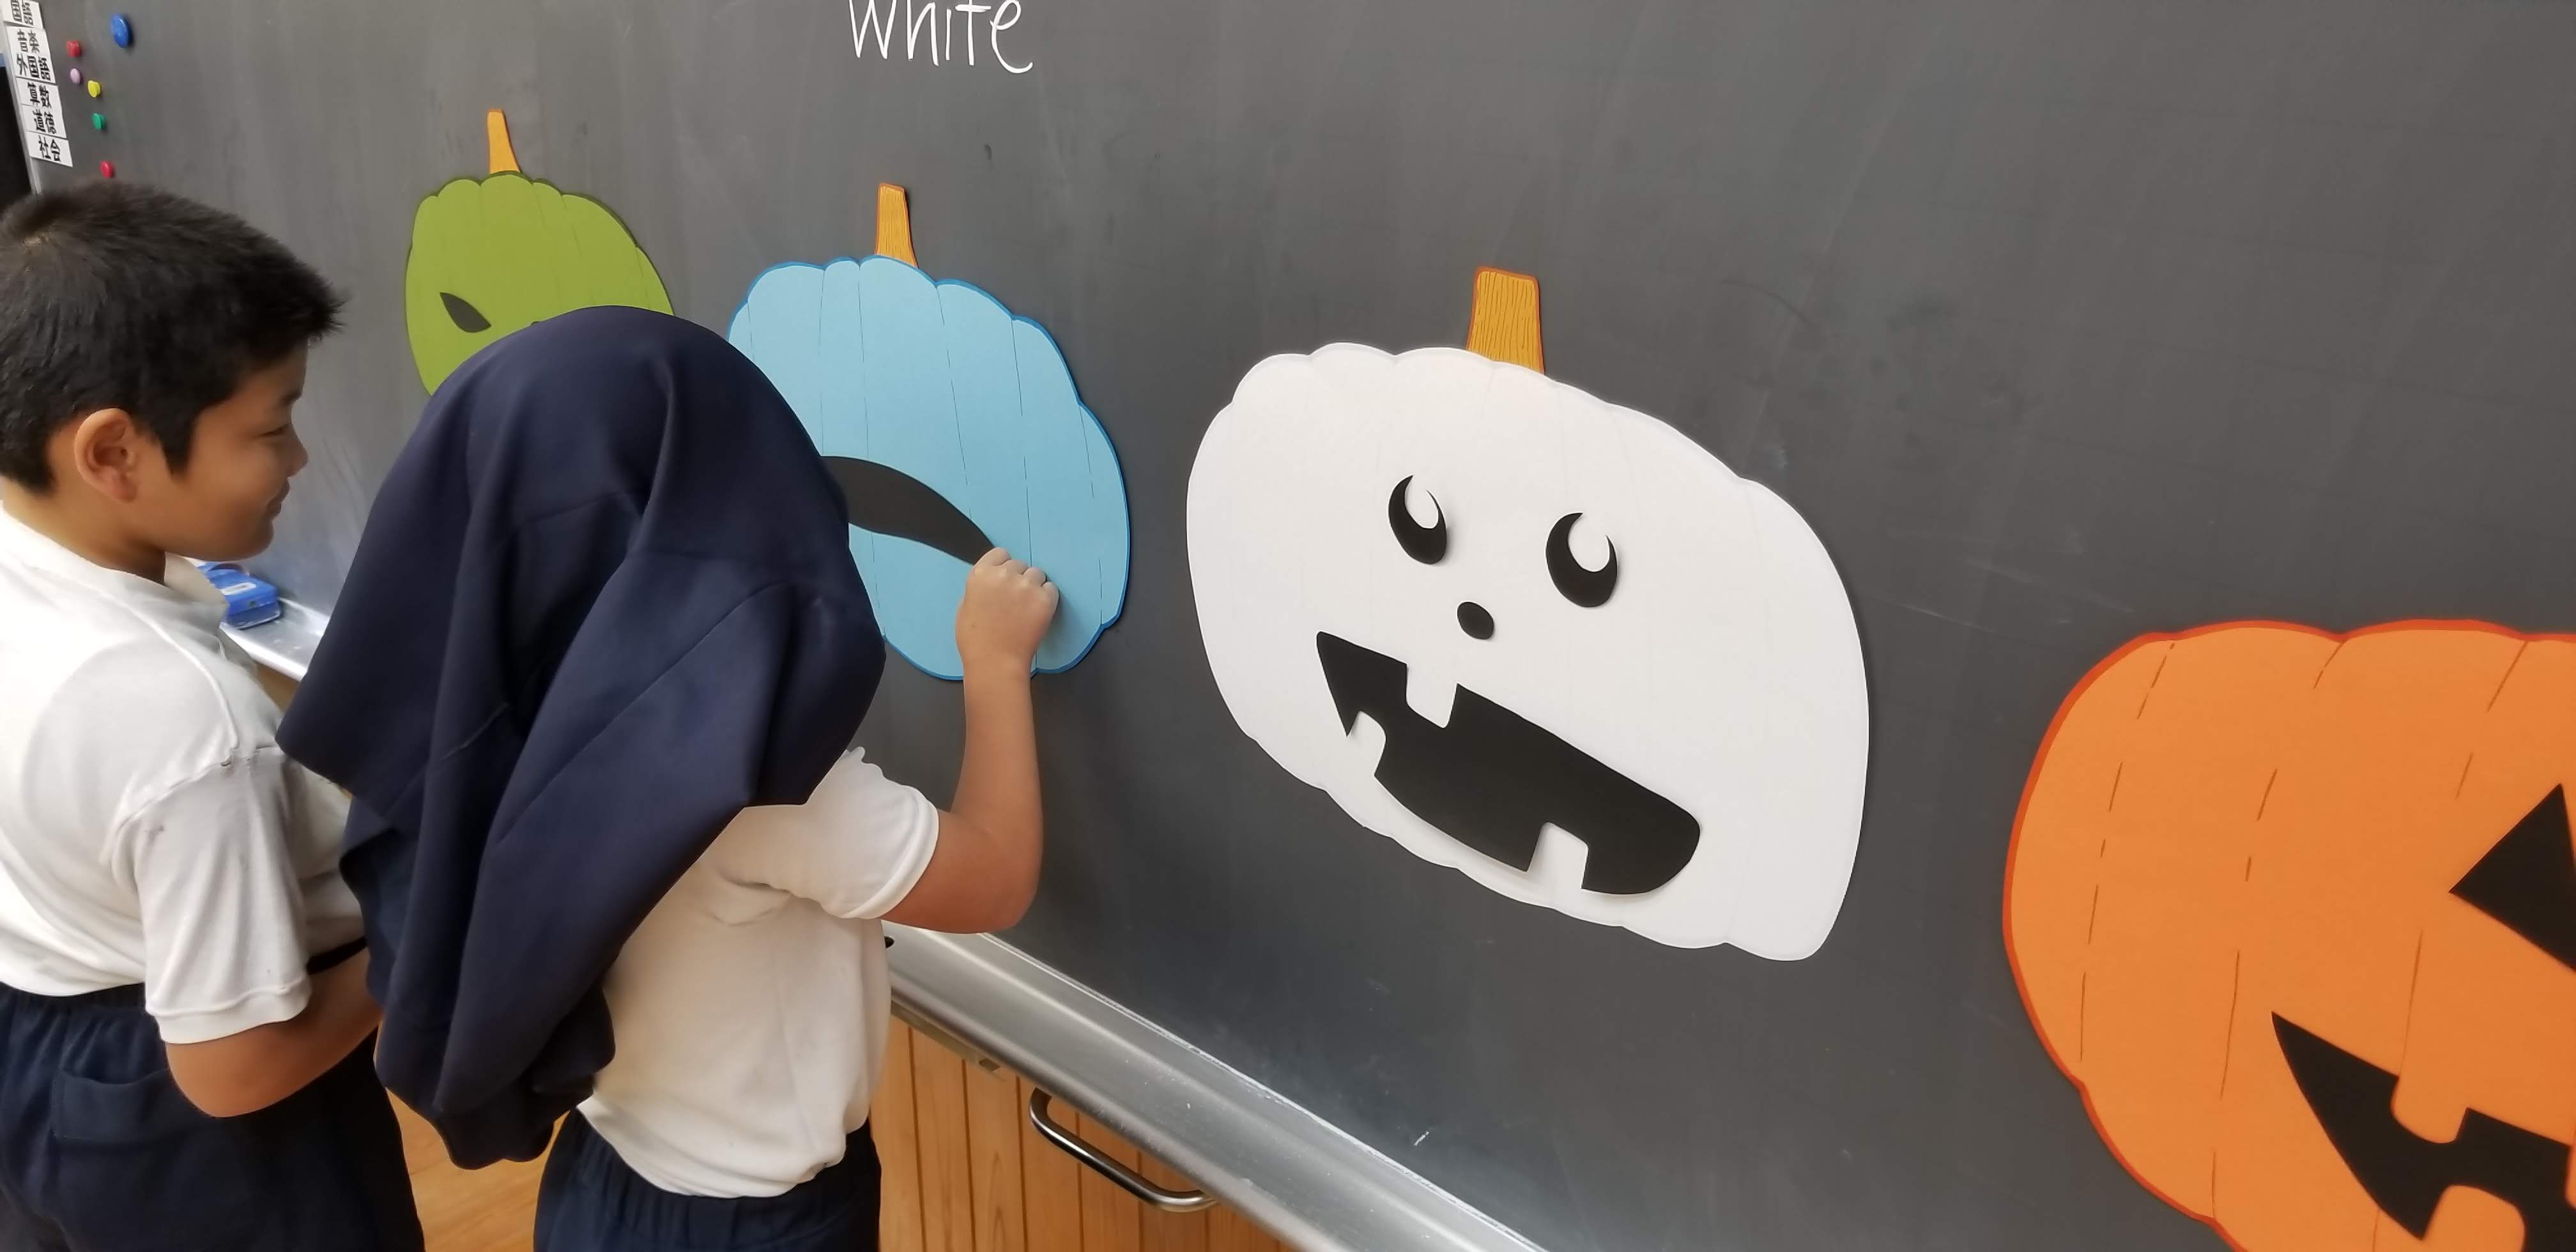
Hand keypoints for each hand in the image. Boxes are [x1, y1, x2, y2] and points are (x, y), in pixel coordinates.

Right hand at [956, 549, 1058, 674]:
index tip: (1005, 580)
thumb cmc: (975, 640)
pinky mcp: (1045, 598)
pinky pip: (1051, 588)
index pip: (1000, 554)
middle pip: (1019, 564)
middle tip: (1016, 600)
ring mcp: (1026, 585)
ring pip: (1037, 574)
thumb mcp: (964, 607)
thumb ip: (978, 589)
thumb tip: (990, 584)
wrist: (995, 661)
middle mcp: (1004, 574)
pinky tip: (1038, 612)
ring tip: (1028, 607)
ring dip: (1034, 586)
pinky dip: (1047, 597)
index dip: (1003, 566)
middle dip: (1018, 578)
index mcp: (980, 574)